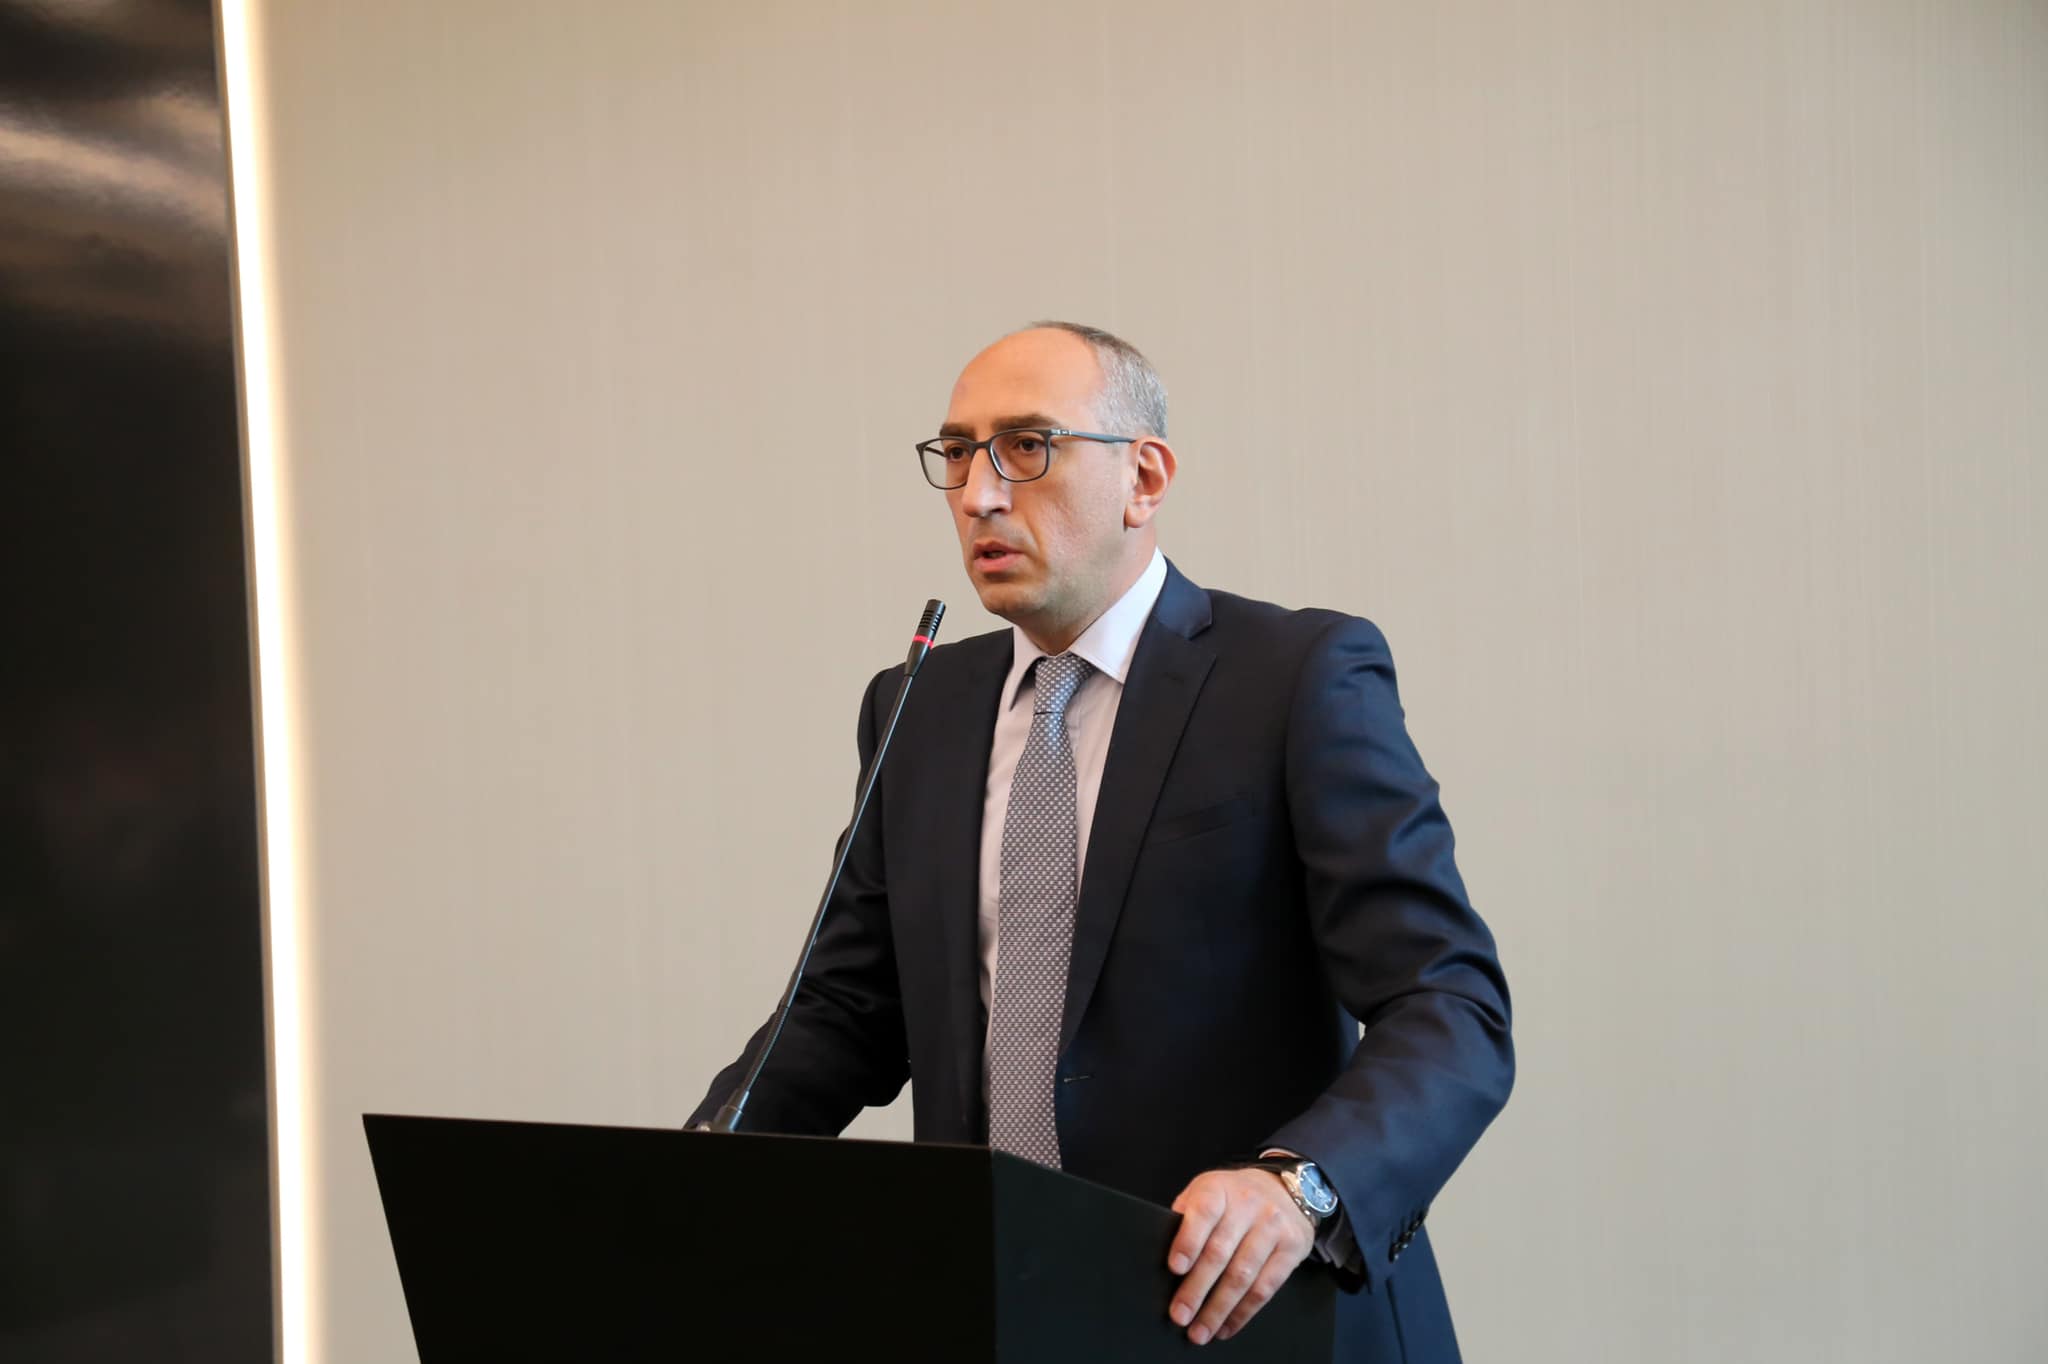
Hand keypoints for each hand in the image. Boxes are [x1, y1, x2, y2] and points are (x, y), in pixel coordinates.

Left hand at [1166, 1167, 1315, 1344]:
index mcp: (1219, 1189)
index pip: (1203, 1213)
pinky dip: (1243, 1312)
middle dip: (1197, 1288)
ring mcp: (1272, 1227)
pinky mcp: (1291, 1249)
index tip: (1175, 1268)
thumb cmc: (1233, 1198)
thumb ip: (1186, 1216)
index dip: (1188, 1241)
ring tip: (1201, 1330)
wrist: (1286, 1190)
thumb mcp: (1207, 1192)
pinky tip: (1227, 1326)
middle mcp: (1248, 1205)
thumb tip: (1161, 1256)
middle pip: (1220, 1252)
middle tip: (1180, 1315)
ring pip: (1243, 1275)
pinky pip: (1266, 1288)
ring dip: (1219, 1309)